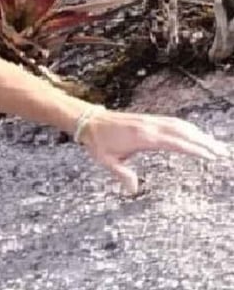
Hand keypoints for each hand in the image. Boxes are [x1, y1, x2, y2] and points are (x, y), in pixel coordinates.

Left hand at [80, 109, 230, 195]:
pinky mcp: (148, 119)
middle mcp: (149, 126)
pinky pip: (172, 121)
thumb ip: (121, 174)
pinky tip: (196, 134)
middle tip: (222, 152)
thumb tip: (132, 190)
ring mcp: (149, 120)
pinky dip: (187, 127)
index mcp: (142, 137)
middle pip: (182, 132)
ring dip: (198, 133)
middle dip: (203, 141)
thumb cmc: (98, 142)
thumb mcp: (106, 160)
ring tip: (215, 144)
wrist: (87, 121)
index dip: (192, 148)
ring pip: (179, 125)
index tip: (209, 155)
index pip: (174, 142)